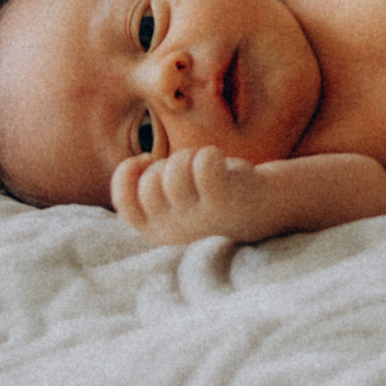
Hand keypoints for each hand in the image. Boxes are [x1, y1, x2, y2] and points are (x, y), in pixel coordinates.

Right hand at [112, 146, 280, 244]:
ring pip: (174, 175)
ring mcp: (200, 218)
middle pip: (149, 186)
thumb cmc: (208, 193)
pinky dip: (209, 155)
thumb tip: (130, 168)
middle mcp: (175, 230)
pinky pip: (204, 166)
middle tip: (184, 168)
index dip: (127, 174)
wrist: (262, 204)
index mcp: (156, 230)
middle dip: (163, 164)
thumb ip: (148, 190)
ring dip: (187, 157)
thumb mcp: (172, 199)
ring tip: (201, 165)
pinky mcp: (224, 201)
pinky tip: (217, 162)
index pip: (124, 204)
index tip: (148, 160)